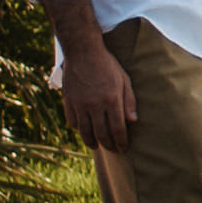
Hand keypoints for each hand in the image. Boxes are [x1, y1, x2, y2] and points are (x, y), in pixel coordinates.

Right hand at [60, 31, 136, 151]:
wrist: (83, 52)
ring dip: (92, 142)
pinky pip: (73, 122)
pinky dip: (79, 129)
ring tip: (97, 146)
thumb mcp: (124, 80)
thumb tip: (133, 121)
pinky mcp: (68, 102)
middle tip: (114, 150)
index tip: (124, 148)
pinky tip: (84, 131)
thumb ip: (129, 101)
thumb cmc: (108, 65)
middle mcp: (95, 105)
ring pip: (85, 132)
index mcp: (111, 100)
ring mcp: (80, 104)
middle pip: (101, 133)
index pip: (118, 128)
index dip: (121, 141)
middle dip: (109, 145)